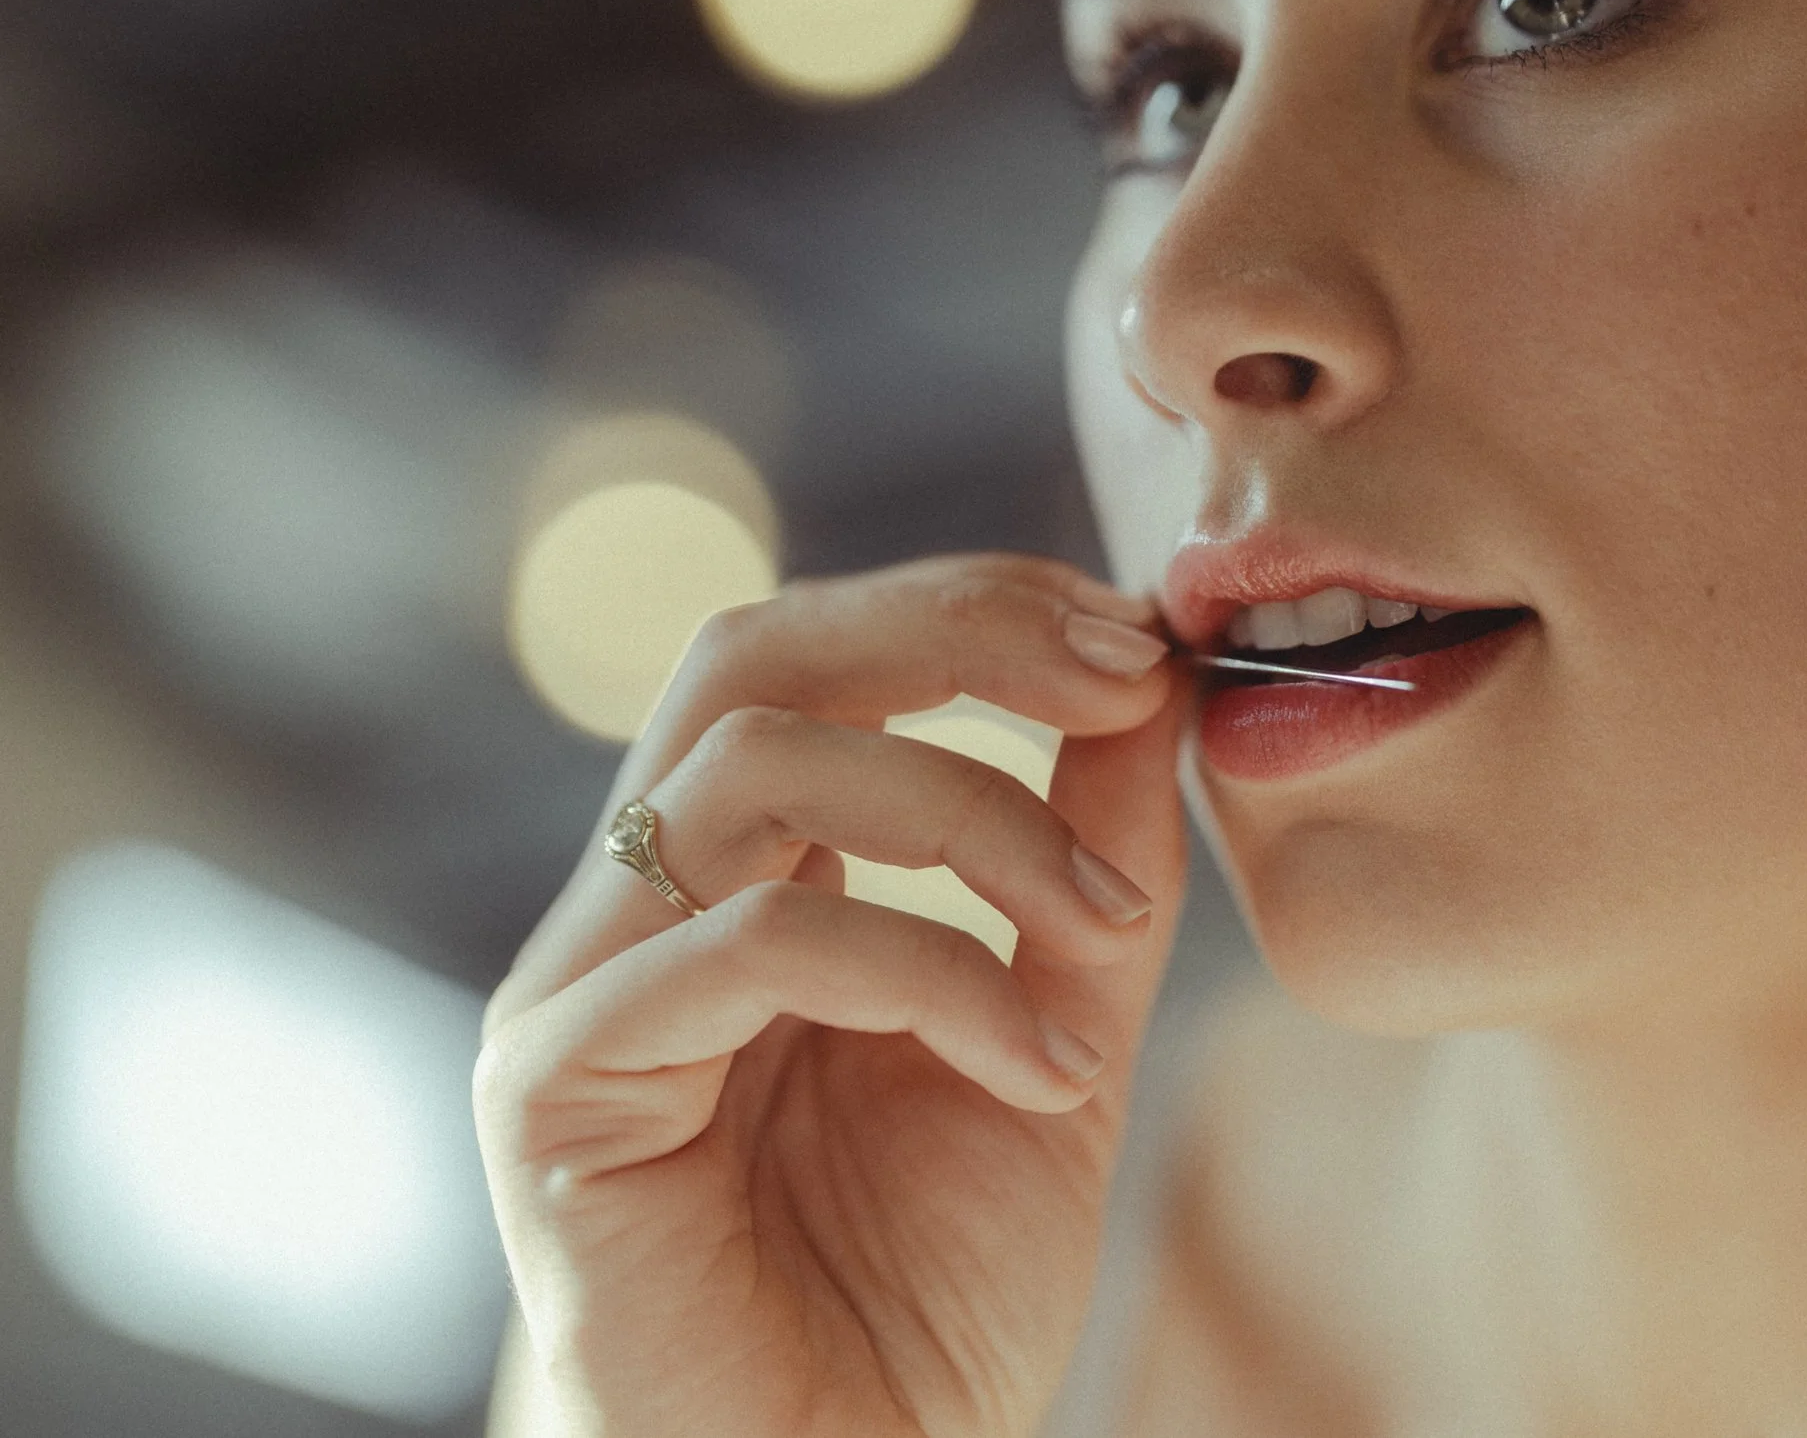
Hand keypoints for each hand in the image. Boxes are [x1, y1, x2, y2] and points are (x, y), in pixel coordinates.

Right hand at [473, 555, 1187, 1436]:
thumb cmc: (928, 1294)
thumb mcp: (1055, 1037)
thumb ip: (1083, 870)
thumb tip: (1147, 684)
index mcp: (741, 883)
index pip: (818, 659)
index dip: (971, 611)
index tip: (1138, 639)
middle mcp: (642, 912)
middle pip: (748, 656)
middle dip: (951, 627)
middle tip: (1118, 667)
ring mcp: (584, 991)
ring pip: (749, 768)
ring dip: (972, 813)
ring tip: (1101, 936)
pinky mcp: (558, 1089)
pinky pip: (752, 940)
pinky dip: (931, 974)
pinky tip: (1039, 1073)